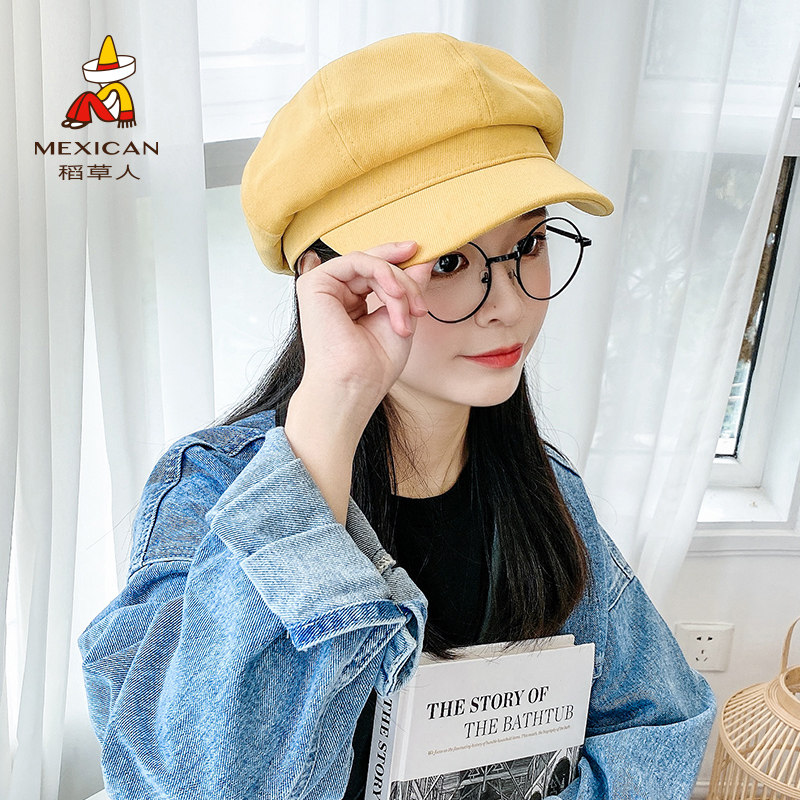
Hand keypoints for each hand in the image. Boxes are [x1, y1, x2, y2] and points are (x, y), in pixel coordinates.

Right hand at [294, 241, 432, 413]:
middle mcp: (335, 292)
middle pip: (376, 265)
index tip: (426, 259)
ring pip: (372, 264)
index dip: (400, 265)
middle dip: (405, 281)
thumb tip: (424, 260)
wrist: (354, 386)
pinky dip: (383, 274)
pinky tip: (396, 295)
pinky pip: (358, 261)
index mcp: (350, 302)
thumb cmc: (373, 366)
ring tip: (409, 313)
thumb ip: (409, 287)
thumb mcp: (402, 317)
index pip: (376, 272)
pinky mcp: (315, 283)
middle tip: (420, 304)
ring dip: (398, 286)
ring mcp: (323, 287)